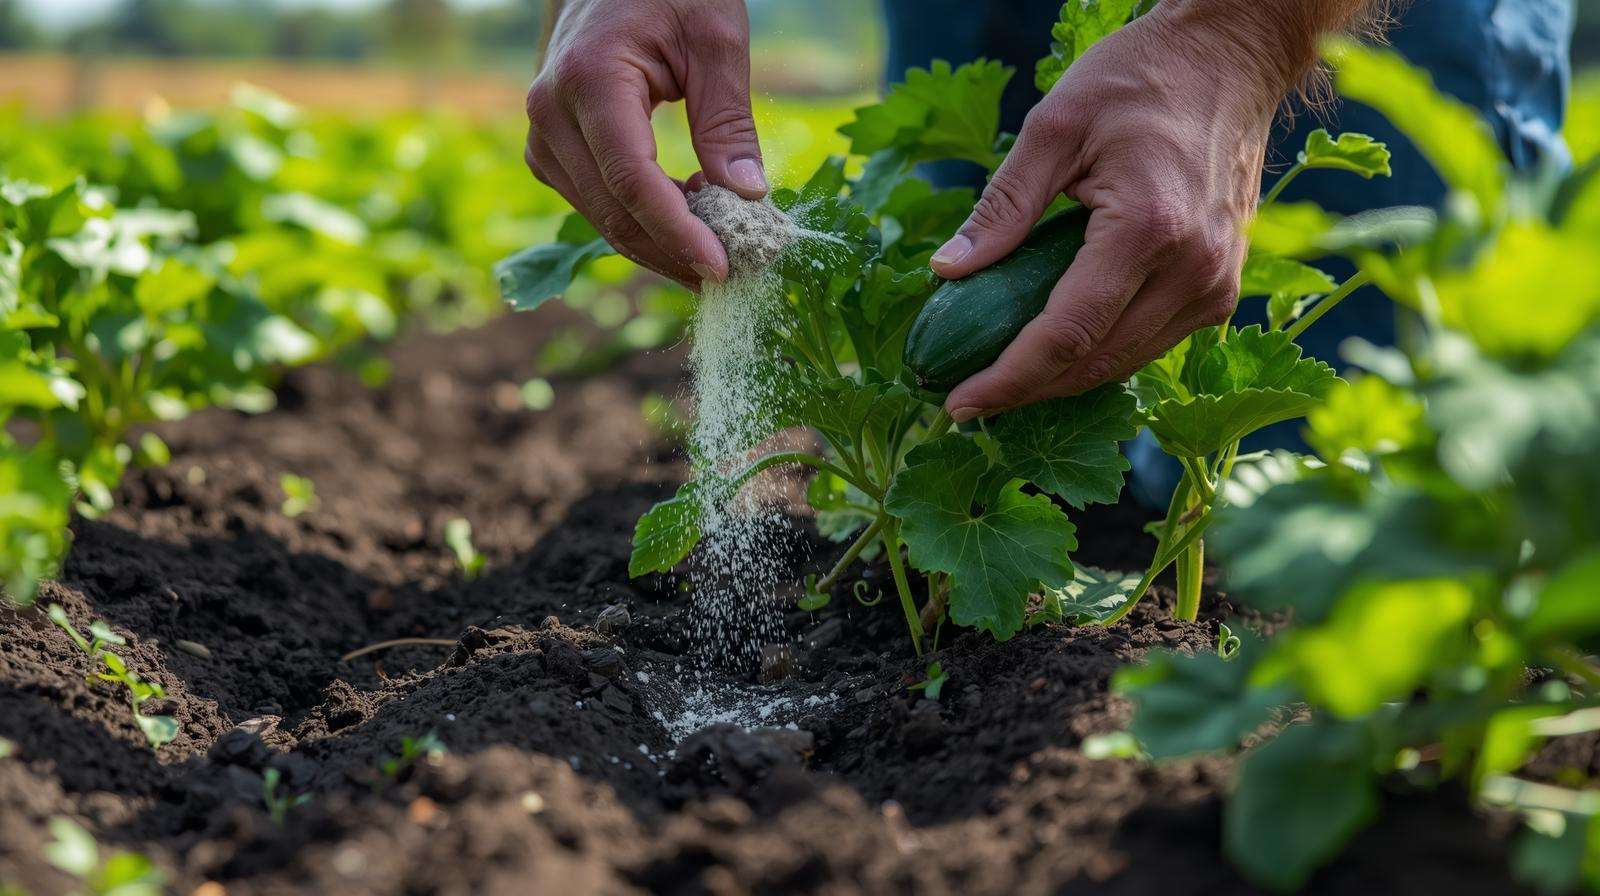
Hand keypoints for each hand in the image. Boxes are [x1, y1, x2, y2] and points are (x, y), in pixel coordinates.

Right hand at [524, 0, 764, 287]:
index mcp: (589, 80)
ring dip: (660, 243)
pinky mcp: (551, 151)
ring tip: (719, 246)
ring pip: (602, 217)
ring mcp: (543, 136)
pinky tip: (688, 219)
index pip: (631, 180)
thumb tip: (748, 195)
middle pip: (613, 211)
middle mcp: (551, 113)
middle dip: (674, 252)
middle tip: (732, 273)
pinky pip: (597, 203)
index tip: (721, 265)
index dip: (677, 232)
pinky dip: (642, 222)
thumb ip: (727, 118)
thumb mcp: (715, 37)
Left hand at [929, 3, 1307, 420]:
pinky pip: (1150, 343)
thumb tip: (946, 272)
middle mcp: (1191, 271)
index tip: (958, 403)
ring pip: (1125, 363)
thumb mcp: (1053, 126)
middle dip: (1026, 391)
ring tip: (1000, 383)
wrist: (1230, 61)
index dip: (1008, 379)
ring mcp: (1214, 285)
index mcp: (1146, 229)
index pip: (1066, 335)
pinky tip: (1053, 353)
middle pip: (1095, 363)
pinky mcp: (1220, 289)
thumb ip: (1002, 206)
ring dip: (1061, 382)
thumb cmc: (1138, 81)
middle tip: (964, 403)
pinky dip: (1099, 356)